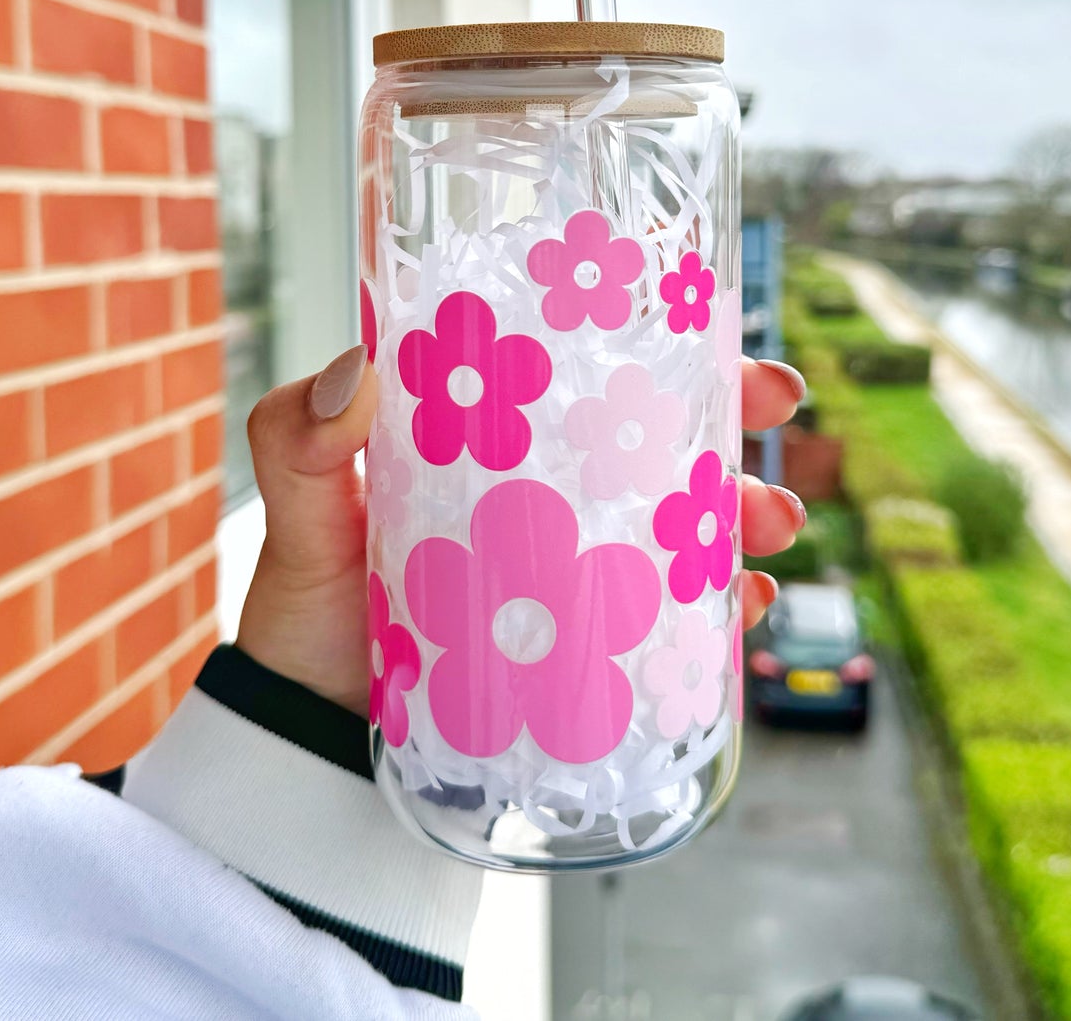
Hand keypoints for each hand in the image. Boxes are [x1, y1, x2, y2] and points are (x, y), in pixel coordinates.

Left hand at [237, 346, 807, 714]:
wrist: (313, 735)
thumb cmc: (306, 609)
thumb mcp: (296, 513)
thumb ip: (297, 440)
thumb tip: (356, 371)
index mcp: (490, 437)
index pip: (582, 369)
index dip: (656, 344)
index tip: (717, 335)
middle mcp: (544, 493)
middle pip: (654, 440)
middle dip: (729, 418)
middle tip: (774, 408)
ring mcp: (574, 568)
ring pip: (681, 523)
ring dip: (742, 512)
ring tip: (769, 525)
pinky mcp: (590, 642)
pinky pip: (674, 615)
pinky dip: (723, 608)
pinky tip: (749, 606)